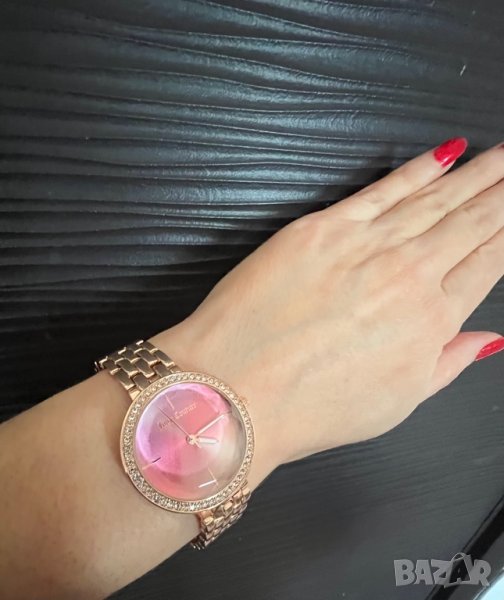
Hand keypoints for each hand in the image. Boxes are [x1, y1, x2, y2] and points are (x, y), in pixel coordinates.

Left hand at [152, 138, 503, 472]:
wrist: (235, 390)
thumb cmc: (309, 406)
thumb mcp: (396, 402)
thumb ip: (448, 362)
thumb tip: (489, 341)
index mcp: (430, 321)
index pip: (489, 261)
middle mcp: (407, 276)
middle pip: (472, 221)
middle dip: (503, 191)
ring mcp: (364, 246)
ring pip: (436, 199)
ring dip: (475, 173)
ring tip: (501, 156)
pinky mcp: (322, 228)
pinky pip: (383, 189)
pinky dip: (418, 170)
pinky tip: (445, 154)